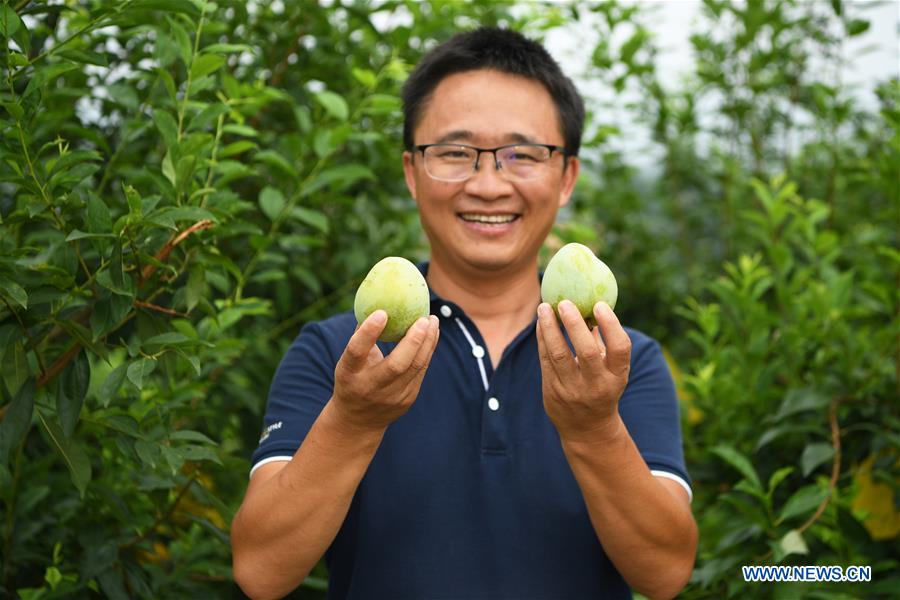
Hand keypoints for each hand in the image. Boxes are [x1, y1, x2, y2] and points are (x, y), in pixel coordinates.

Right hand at [331, 310, 439, 432]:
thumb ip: (362, 337)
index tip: (382, 312)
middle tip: (423, 318)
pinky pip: (421, 370)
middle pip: (396, 365)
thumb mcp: (348, 361)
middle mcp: (370, 387)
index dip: (368, 332)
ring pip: (415, 367)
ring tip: (433, 320)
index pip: (357, 352)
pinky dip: (428, 350)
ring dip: (427, 342)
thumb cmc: (352, 379)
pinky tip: (432, 334)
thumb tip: (375, 300)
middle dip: (413, 340)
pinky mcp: (407, 400)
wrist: (357, 421)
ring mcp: (391, 397)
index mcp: (349, 374)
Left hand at [536, 299, 631, 443]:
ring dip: (550, 328)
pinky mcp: (552, 391)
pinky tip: (542, 321)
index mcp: (617, 376)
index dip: (611, 325)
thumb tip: (594, 303)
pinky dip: (542, 338)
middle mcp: (596, 385)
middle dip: (574, 324)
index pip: (620, 349)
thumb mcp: (612, 370)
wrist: (586, 429)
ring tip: (545, 307)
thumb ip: (604, 341)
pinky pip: (545, 359)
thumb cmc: (602, 388)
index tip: (599, 305)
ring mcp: (573, 390)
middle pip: (586, 352)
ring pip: (558, 354)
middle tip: (564, 302)